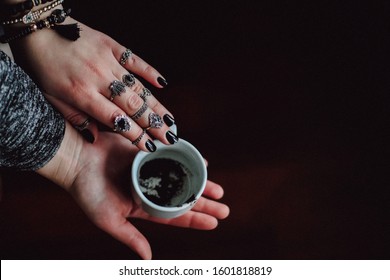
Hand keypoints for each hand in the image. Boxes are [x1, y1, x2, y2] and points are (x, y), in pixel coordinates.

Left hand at [9, 17, 175, 150]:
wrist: (39, 30)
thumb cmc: (42, 67)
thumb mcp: (51, 99)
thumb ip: (75, 118)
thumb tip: (96, 138)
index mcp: (82, 94)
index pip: (116, 119)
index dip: (135, 135)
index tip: (150, 146)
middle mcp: (99, 79)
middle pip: (133, 105)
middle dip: (154, 124)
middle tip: (170, 137)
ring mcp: (108, 61)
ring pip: (137, 87)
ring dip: (156, 105)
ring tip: (171, 119)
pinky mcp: (112, 46)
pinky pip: (135, 60)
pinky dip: (149, 71)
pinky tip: (163, 83)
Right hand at [38, 123, 228, 258]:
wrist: (76, 159)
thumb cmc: (87, 191)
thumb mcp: (108, 219)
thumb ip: (130, 237)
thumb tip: (148, 258)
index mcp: (141, 207)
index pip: (174, 217)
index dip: (194, 221)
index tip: (214, 223)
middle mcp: (149, 190)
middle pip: (182, 199)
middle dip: (204, 205)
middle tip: (225, 209)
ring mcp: (150, 171)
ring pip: (181, 179)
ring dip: (200, 184)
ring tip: (220, 191)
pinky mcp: (149, 153)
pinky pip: (173, 157)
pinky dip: (188, 160)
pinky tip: (203, 164)